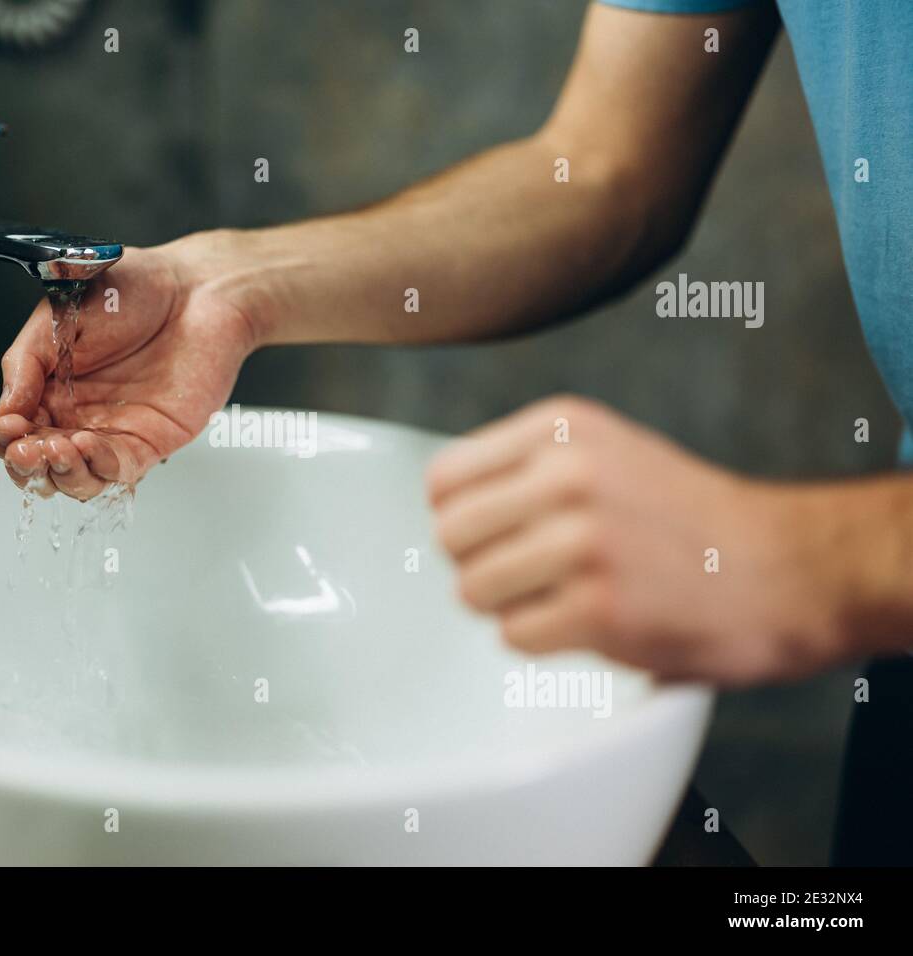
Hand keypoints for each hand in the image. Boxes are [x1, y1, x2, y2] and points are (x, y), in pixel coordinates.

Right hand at [0, 240, 257, 499]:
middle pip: (41, 465)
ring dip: (61, 474)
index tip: (8, 427)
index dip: (5, 438)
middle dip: (28, 466)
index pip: (15, 432)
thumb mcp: (61, 316)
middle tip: (27, 451)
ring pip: (77, 479)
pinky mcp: (149, 442)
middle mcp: (77, 417)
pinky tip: (87, 445)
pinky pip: (119, 470)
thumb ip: (27, 362)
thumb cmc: (132, 290)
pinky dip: (99, 466)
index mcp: (48, 388)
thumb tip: (5, 410)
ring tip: (56, 450)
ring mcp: (112, 433)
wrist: (195, 289)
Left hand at [426, 395, 852, 685]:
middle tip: (530, 574)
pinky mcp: (600, 608)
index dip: (459, 518)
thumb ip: (526, 464)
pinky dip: (542, 641)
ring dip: (509, 605)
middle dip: (479, 563)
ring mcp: (585, 541)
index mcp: (563, 426)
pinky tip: (587, 623)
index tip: (494, 535)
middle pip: (450, 536)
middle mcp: (569, 473)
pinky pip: (513, 636)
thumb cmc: (685, 517)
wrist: (787, 569)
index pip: (443, 478)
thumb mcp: (605, 450)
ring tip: (561, 597)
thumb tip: (442, 504)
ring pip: (472, 589)